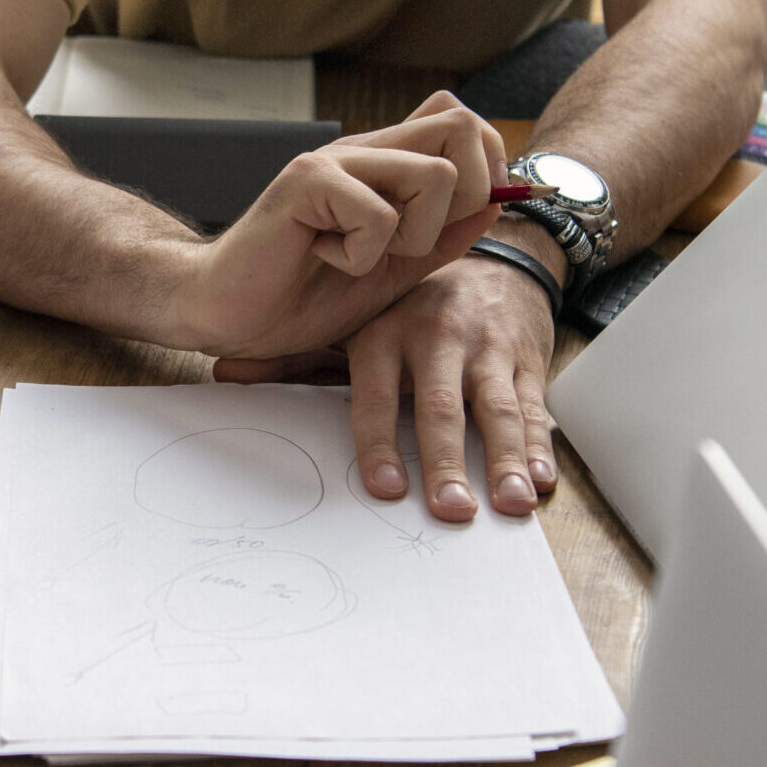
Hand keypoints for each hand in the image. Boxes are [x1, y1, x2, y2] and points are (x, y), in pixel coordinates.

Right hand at [169, 92, 507, 358]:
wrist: (226, 313)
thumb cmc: (299, 295)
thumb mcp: (391, 271)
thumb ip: (440, 238)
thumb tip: (497, 202)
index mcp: (384, 165)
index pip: (461, 122)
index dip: (488, 167)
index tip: (466, 219)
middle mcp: (362, 151)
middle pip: (460, 126)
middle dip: (469, 195)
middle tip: (419, 241)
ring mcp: (333, 162)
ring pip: (434, 175)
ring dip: (414, 235)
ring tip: (364, 256)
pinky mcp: (305, 183)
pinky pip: (378, 215)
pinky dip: (362, 255)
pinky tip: (324, 258)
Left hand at [217, 231, 560, 521]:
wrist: (491, 257)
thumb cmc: (409, 309)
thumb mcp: (354, 324)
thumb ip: (297, 360)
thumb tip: (226, 376)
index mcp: (386, 333)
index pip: (377, 394)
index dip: (379, 442)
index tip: (385, 488)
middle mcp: (437, 337)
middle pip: (441, 408)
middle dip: (447, 462)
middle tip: (450, 510)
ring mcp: (486, 348)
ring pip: (497, 409)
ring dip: (506, 459)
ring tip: (510, 502)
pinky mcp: (526, 358)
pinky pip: (534, 404)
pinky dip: (541, 445)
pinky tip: (541, 480)